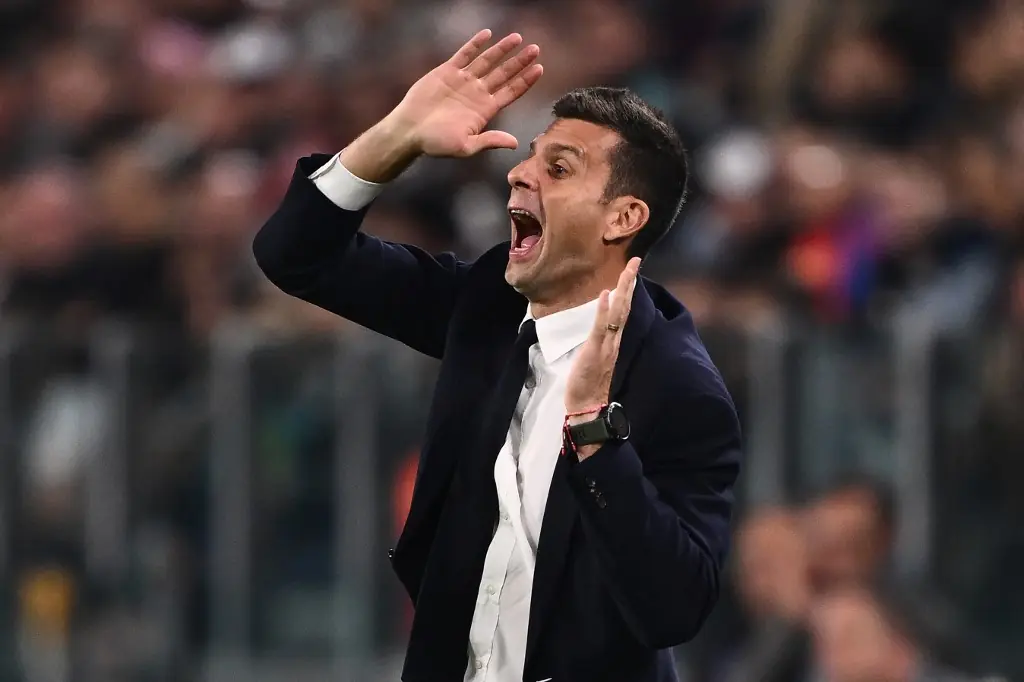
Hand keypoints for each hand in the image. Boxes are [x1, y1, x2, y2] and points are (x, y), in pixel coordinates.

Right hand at [391, 30, 542, 157]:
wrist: (408, 131)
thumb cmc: (435, 143)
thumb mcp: (465, 147)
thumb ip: (489, 141)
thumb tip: (515, 143)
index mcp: (485, 111)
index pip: (511, 92)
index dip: (525, 80)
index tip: (539, 68)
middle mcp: (477, 94)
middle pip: (504, 74)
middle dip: (520, 62)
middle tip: (535, 49)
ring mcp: (463, 81)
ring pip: (487, 61)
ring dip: (502, 50)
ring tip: (517, 38)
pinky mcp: (447, 72)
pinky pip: (464, 54)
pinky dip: (476, 44)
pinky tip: (488, 34)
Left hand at [565, 258, 640, 416]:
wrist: (588, 408)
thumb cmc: (589, 385)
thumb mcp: (595, 358)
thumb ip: (600, 340)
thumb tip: (600, 323)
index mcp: (615, 341)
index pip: (624, 310)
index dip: (628, 289)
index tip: (632, 270)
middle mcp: (615, 340)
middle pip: (625, 306)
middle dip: (629, 282)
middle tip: (635, 260)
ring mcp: (607, 345)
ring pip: (618, 313)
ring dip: (622, 291)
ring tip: (627, 270)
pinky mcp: (596, 351)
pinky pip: (602, 327)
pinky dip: (605, 310)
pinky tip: (607, 294)